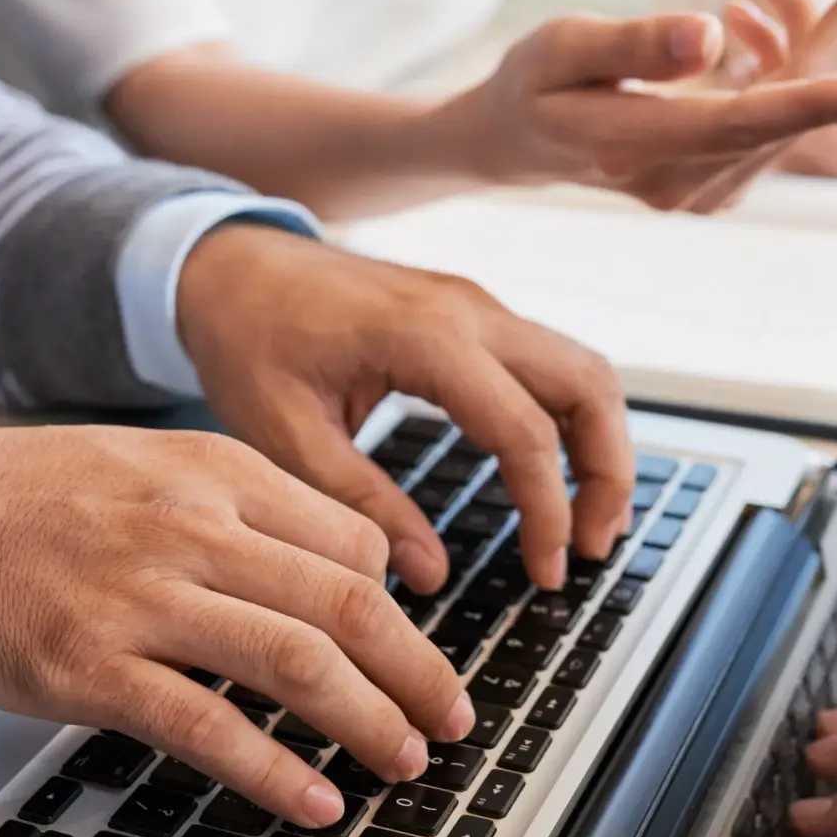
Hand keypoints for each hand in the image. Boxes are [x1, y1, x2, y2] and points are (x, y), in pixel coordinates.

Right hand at [0, 425, 473, 827]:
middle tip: (452, 717)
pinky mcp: (92, 668)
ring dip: (370, 721)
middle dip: (418, 672)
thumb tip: (344, 568)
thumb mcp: (150, 466)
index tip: (415, 648)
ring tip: (404, 760)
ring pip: (296, 662)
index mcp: (214, 471)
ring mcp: (142, 598)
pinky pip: (208, 727)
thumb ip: (243, 507)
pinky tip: (314, 801)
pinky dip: (276, 772)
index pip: (350, 542)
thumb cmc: (29, 499)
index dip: (401, 607)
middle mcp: (191, 527)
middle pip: (346, 604)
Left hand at [178, 222, 631, 595]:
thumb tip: (428, 572)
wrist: (228, 264)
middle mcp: (469, 310)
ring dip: (600, 444)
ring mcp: (477, 306)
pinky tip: (554, 475)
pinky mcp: (471, 314)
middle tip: (592, 549)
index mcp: (425, 336)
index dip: (548, 511)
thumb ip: (360, 504)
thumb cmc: (247, 336)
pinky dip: (571, 419)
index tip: (547, 572)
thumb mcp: (284, 434)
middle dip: (608, 473)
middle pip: (588, 384)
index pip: (525, 431)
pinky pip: (551, 363)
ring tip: (587, 523)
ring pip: (582, 368)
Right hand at [445, 0, 836, 214]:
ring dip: (833, 44)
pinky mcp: (722, 178)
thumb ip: (632, 45)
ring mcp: (706, 190)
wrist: (518, 143)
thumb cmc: (533, 84)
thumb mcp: (560, 47)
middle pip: (786, 114)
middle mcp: (683, 186)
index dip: (819, 99)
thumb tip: (709, 34)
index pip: (744, 125)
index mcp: (637, 152)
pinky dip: (810, 66)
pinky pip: (781, 121)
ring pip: (793, 117)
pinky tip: (808, 13)